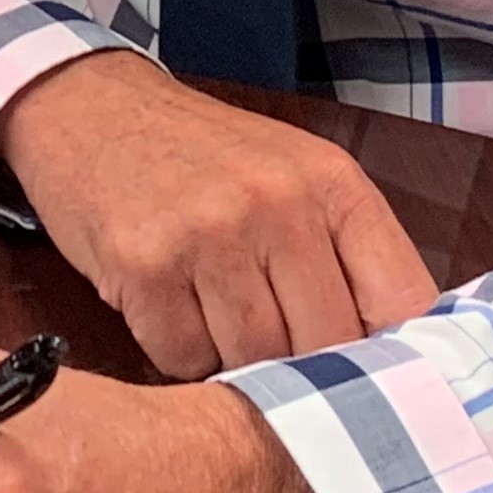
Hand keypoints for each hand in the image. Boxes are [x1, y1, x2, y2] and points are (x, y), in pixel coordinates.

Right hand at [0, 49, 437, 376]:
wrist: (88, 106)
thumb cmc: (201, 157)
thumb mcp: (292, 177)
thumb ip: (345, 257)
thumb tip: (390, 368)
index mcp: (333, 185)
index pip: (404, 305)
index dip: (398, 360)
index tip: (380, 387)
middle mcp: (279, 205)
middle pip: (325, 348)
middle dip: (300, 366)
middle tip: (270, 346)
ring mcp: (210, 234)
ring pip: (252, 361)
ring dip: (232, 359)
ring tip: (209, 310)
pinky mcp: (143, 264)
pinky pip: (182, 358)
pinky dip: (175, 349)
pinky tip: (164, 303)